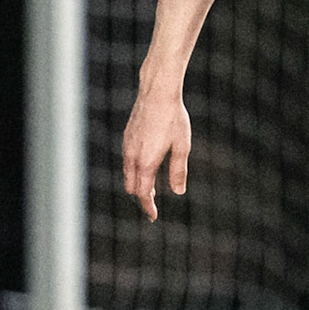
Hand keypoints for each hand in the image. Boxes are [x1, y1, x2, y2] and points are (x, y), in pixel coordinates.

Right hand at [122, 82, 190, 220]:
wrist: (157, 92)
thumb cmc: (173, 118)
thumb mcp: (182, 145)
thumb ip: (178, 170)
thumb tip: (178, 192)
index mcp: (146, 162)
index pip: (143, 194)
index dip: (148, 207)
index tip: (153, 217)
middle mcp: (133, 157)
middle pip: (132, 188)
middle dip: (141, 199)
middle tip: (153, 207)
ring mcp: (127, 146)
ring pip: (127, 175)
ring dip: (137, 185)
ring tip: (151, 191)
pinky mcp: (127, 137)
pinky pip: (127, 162)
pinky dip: (134, 172)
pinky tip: (146, 168)